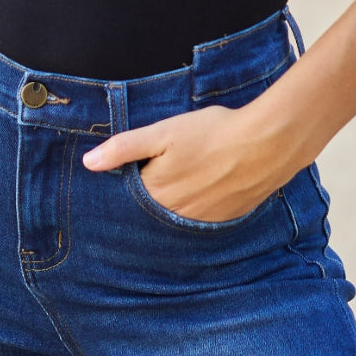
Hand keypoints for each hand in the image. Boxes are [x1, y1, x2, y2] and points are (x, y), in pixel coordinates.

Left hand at [81, 102, 289, 223]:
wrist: (265, 144)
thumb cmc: (212, 133)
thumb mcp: (163, 132)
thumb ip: (124, 148)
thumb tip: (89, 163)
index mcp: (156, 194)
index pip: (126, 201)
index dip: (123, 188)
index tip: (122, 177)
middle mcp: (174, 217)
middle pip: (149, 213)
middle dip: (145, 200)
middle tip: (152, 178)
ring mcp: (200, 222)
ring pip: (173, 218)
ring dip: (170, 206)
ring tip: (178, 183)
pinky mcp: (222, 221)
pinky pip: (198, 221)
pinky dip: (194, 208)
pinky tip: (201, 189)